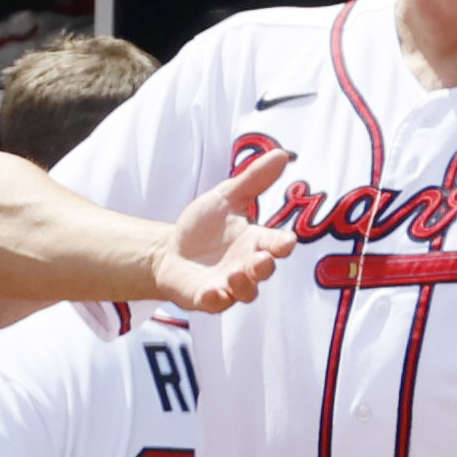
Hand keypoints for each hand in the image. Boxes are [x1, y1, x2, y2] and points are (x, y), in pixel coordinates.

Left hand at [153, 148, 296, 312]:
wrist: (168, 250)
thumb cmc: (204, 226)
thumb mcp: (226, 196)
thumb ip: (254, 179)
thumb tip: (283, 153)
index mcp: (254, 241)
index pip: (275, 244)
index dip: (282, 244)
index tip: (288, 242)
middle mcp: (246, 266)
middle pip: (263, 271)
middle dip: (264, 266)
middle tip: (262, 259)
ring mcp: (228, 285)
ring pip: (244, 292)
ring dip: (243, 285)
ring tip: (235, 275)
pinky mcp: (207, 297)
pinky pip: (215, 303)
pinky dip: (215, 298)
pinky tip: (211, 290)